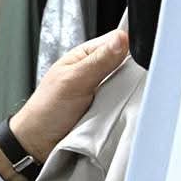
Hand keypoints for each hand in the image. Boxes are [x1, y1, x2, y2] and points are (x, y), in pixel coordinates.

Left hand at [7, 29, 130, 160]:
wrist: (39, 142)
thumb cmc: (46, 109)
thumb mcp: (74, 80)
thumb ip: (99, 60)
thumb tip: (120, 38)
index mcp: (87, 54)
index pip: (118, 40)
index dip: (132, 46)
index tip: (140, 59)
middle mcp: (98, 69)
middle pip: (129, 64)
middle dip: (134, 74)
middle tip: (126, 86)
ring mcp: (105, 90)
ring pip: (131, 85)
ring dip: (131, 94)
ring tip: (122, 102)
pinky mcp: (110, 108)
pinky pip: (127, 105)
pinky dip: (127, 108)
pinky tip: (124, 112)